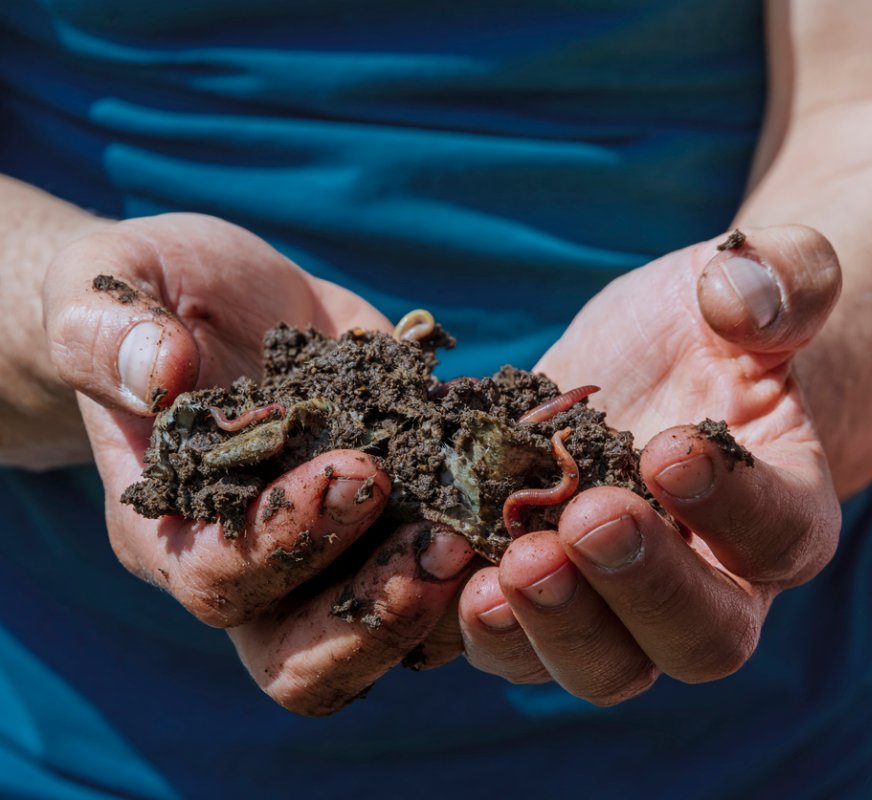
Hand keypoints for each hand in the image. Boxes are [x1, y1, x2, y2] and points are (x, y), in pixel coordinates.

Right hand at [42, 213, 475, 713]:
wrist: (220, 302)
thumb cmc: (151, 300)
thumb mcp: (110, 288)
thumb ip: (108, 331)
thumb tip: (160, 372)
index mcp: (171, 530)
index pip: (220, 581)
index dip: (287, 542)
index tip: (357, 472)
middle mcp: (255, 570)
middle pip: (304, 656)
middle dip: (377, 611)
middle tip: (444, 542)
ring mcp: (336, 558)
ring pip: (387, 640)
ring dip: (445, 603)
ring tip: (497, 536)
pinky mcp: (400, 524)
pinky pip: (450, 576)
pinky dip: (495, 552)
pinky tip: (536, 500)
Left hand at [456, 226, 843, 704]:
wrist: (646, 364)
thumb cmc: (712, 325)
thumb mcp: (757, 280)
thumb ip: (782, 280)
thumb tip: (739, 299)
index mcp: (785, 510)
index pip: (779, 533)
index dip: (734, 506)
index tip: (670, 449)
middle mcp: (713, 585)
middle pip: (701, 640)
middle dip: (640, 589)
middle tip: (584, 523)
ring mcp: (619, 607)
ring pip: (604, 667)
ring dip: (552, 631)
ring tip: (503, 572)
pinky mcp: (537, 599)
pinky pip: (510, 644)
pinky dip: (471, 625)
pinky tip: (435, 571)